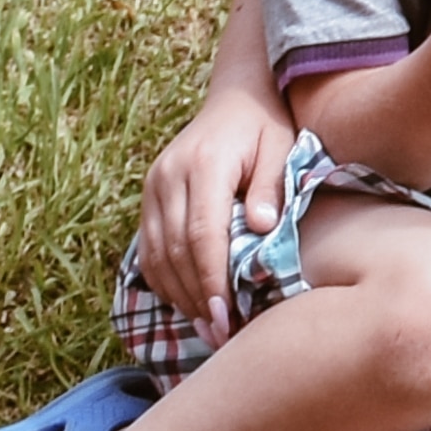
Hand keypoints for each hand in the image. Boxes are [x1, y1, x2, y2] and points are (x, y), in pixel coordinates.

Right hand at [136, 86, 294, 345]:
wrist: (236, 96)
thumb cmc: (267, 125)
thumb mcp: (282, 146)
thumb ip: (271, 185)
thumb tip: (263, 229)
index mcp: (204, 164)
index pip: (202, 233)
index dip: (211, 279)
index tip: (226, 316)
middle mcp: (169, 176)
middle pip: (176, 250)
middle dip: (196, 297)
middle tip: (220, 334)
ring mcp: (153, 186)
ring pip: (156, 254)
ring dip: (179, 295)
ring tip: (206, 326)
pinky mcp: (148, 195)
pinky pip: (148, 248)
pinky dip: (164, 279)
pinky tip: (188, 301)